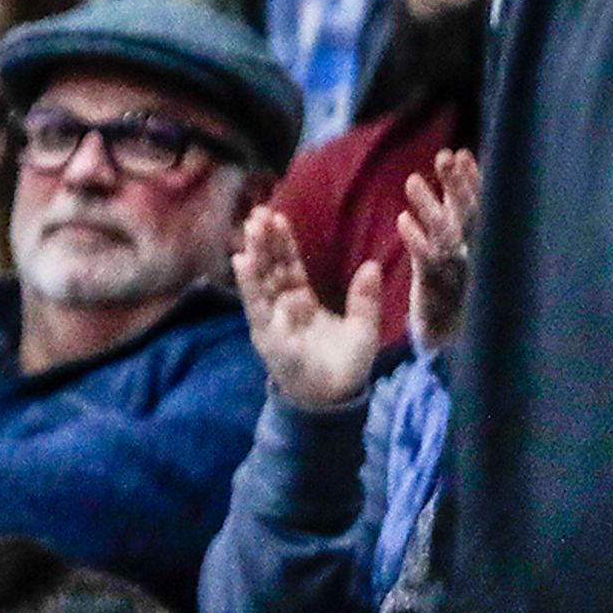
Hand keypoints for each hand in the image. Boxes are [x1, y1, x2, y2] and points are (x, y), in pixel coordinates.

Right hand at [231, 203, 385, 410]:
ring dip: (255, 253)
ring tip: (251, 226)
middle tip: (259, 211)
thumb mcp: (363, 329)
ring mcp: (271, 320)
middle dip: (265, 241)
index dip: (284, 243)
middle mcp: (281, 307)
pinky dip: (248, 282)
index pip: (289, 267)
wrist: (332, 401)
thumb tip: (371, 265)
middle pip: (271, 268)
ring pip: (260, 281)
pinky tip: (241, 259)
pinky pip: (255, 305)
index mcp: (302, 302)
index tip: (277, 216)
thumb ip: (364, 299)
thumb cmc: (345, 366)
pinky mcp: (266, 335)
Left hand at [399, 149, 478, 348]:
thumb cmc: (454, 282)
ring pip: (446, 236)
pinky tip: (402, 221)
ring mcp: (456, 273)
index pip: (478, 207)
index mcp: (479, 243)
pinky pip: (427, 263)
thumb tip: (458, 160)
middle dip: (457, 186)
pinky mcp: (435, 290)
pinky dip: (417, 241)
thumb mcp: (458, 241)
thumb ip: (457, 205)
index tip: (462, 153)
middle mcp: (473, 256)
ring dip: (430, 207)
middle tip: (444, 157)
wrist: (448, 338)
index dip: (471, 181)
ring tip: (411, 181)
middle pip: (467, 216)